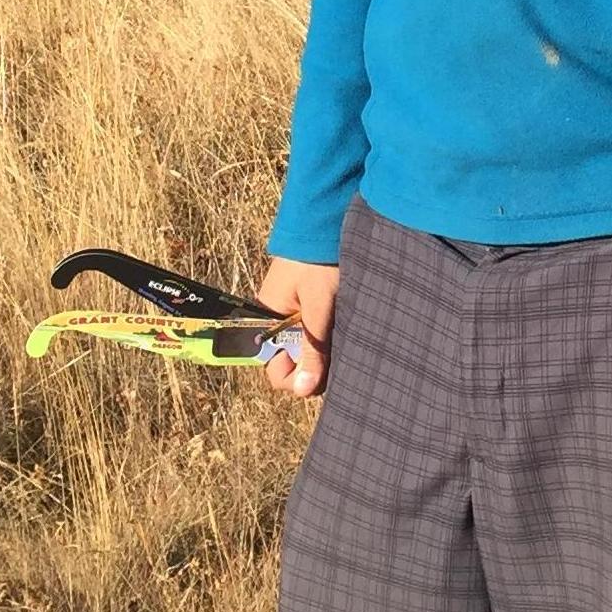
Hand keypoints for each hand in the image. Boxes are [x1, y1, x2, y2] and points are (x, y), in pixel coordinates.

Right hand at [253, 257, 339, 398]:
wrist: (326, 220)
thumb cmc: (318, 262)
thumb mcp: (318, 307)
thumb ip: (312, 349)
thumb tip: (303, 392)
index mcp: (268, 320)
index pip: (274, 369)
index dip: (296, 377)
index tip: (320, 372)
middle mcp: (277, 319)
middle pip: (292, 361)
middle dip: (314, 365)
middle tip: (337, 352)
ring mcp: (293, 310)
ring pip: (306, 347)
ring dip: (324, 349)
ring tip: (342, 335)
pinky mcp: (309, 302)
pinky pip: (315, 330)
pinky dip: (328, 334)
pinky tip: (343, 328)